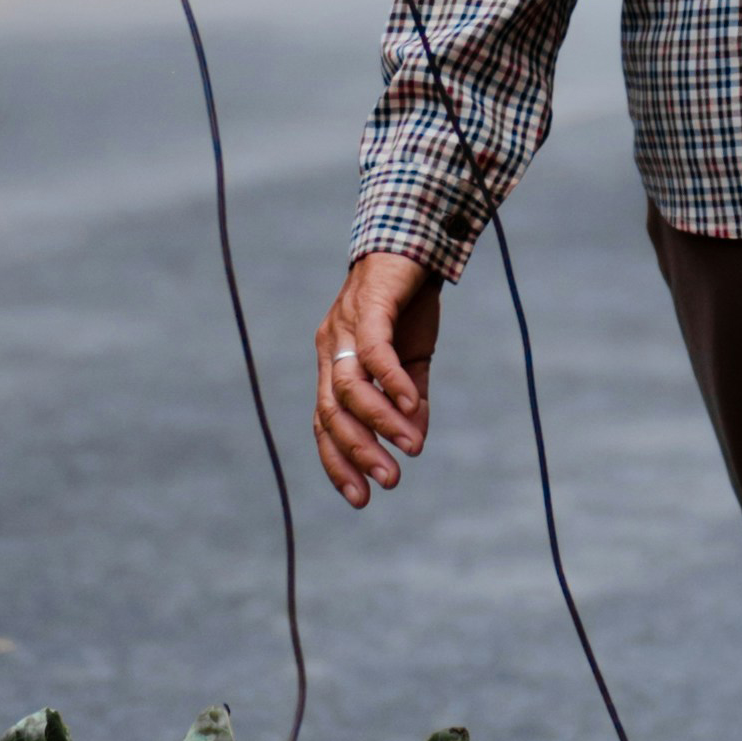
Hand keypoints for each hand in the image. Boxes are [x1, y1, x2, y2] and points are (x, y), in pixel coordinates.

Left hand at [315, 253, 444, 503]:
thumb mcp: (413, 360)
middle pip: (330, 412)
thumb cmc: (408, 303)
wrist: (417, 241)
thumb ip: (410, 400)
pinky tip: (410, 405)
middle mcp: (330, 349)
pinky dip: (391, 381)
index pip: (324, 424)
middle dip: (357, 452)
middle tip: (388, 482)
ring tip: (408, 447)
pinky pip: (373, 351)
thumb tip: (413, 441)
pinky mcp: (369, 306)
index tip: (360, 499)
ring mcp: (345, 327)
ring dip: (378, 423)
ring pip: (349, 387)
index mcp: (333, 365)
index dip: (337, 463)